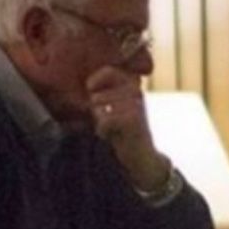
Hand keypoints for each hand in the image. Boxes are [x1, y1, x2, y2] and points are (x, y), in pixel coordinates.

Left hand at [86, 67, 169, 193]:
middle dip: (96, 109)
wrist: (142, 156)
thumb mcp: (115, 107)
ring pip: (99, 105)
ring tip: (110, 128)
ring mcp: (135, 105)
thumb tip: (86, 85)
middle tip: (107, 121)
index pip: (109, 71)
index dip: (95, 80)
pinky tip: (110, 136)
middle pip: (99, 93)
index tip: (90, 90)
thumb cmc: (124, 131)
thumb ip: (104, 93)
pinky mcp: (133, 120)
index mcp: (133, 85)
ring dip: (99, 120)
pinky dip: (102, 131)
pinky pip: (104, 120)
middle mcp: (136, 92)